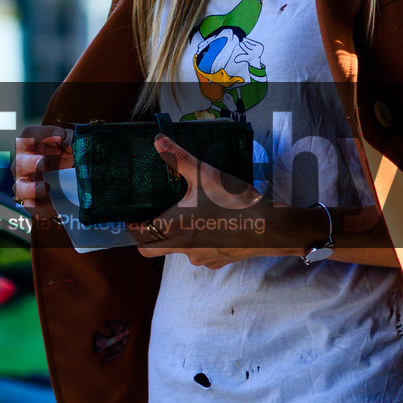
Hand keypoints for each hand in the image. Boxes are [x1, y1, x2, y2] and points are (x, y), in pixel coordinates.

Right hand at [13, 124, 72, 211]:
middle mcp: (25, 165)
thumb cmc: (72, 157)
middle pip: (18, 163)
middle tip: (45, 163)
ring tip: (46, 187)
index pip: (28, 136)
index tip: (60, 136)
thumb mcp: (74, 144)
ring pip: (19, 188)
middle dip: (30, 163)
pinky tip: (53, 205)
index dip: (41, 134)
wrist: (81, 180)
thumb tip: (66, 141)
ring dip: (31, 188)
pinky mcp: (35, 204)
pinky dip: (40, 208)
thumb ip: (71, 139)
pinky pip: (32, 208)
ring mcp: (28, 186)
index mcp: (33, 147)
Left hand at [129, 135, 265, 263]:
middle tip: (156, 218)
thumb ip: (179, 158)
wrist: (269, 228)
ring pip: (178, 252)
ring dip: (179, 238)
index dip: (133, 227)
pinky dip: (202, 244)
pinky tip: (215, 227)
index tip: (135, 216)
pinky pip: (201, 255)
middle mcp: (182, 249)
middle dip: (149, 237)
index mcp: (174, 228)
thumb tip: (158, 140)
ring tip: (193, 217)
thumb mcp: (205, 174)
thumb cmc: (234, 202)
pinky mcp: (217, 262)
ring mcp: (200, 258)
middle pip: (152, 250)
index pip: (138, 237)